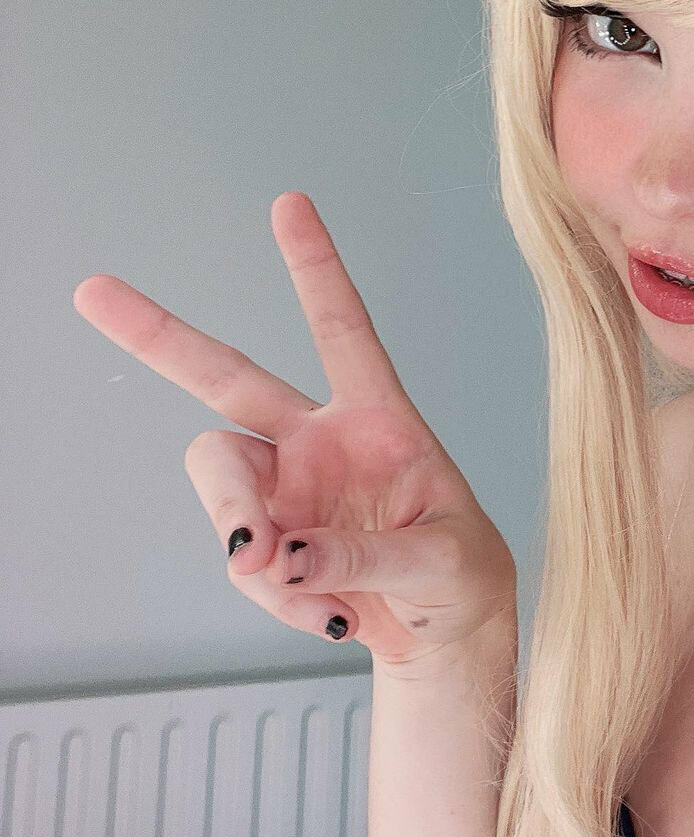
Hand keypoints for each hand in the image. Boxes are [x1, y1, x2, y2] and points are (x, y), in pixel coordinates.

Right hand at [73, 191, 518, 668]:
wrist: (445, 633)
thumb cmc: (459, 576)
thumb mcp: (442, 562)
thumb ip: (365, 554)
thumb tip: (278, 557)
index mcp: (379, 418)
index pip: (344, 330)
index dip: (316, 269)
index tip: (289, 203)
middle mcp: (318, 441)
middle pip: (226, 378)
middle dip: (159, 333)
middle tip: (92, 291)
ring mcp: (284, 490)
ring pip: (221, 479)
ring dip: (245, 533)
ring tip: (300, 584)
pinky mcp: (265, 543)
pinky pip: (247, 564)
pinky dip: (282, 599)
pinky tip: (333, 618)